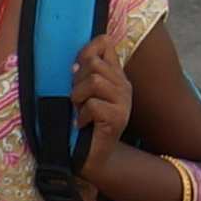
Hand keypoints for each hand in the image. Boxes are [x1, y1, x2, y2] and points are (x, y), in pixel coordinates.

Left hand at [70, 35, 133, 164]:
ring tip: (80, 109)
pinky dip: (82, 115)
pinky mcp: (118, 118)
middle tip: (77, 98)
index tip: (76, 71)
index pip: (104, 44)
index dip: (86, 52)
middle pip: (95, 63)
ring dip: (79, 96)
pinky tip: (83, 124)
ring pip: (95, 81)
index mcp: (116, 75)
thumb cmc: (84, 122)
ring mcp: (123, 102)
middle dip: (78, 80)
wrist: (92, 155)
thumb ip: (83, 73)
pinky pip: (93, 105)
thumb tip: (77, 61)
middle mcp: (124, 86)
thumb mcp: (82, 92)